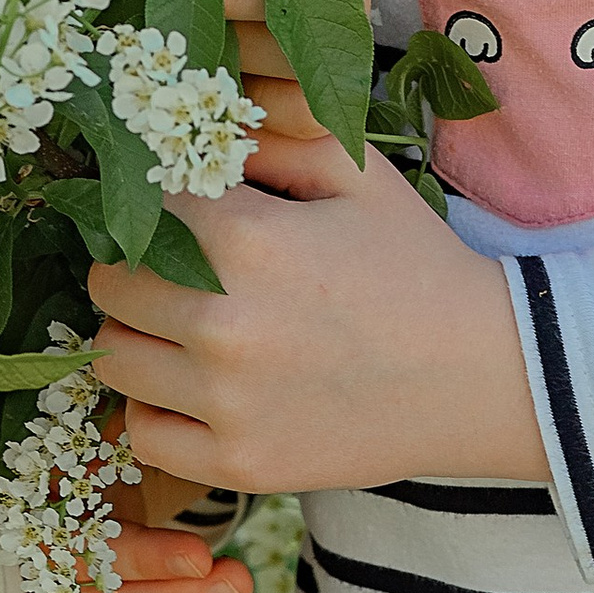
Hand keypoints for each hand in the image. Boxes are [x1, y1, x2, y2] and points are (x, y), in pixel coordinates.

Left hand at [91, 135, 546, 495]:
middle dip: (134, 268)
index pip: (139, 207)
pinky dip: (154, 409)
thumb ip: (269, 137)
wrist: (484, 376)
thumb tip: (193, 130)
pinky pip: (142, 432)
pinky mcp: (239, 463)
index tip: (175, 212)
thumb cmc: (416, 264)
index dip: (154, 203)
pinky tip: (192, 389)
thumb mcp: (354, 174)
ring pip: (113, 358)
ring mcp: (226, 401)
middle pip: (109, 284)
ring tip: (180, 328)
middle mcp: (223, 322)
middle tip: (172, 271)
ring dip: (136, 336)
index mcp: (246, 239)